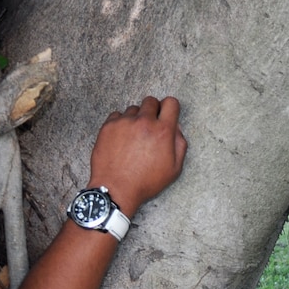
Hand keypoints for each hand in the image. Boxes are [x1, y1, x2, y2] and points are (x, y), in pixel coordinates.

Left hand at [88, 96, 187, 217]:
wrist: (117, 188)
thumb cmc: (147, 181)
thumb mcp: (174, 169)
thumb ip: (180, 144)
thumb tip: (176, 128)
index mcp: (163, 131)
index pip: (171, 103)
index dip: (171, 108)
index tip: (167, 115)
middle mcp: (144, 121)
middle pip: (151, 101)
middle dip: (153, 111)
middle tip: (151, 127)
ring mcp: (124, 122)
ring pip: (133, 109)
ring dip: (136, 119)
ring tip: (134, 138)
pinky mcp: (109, 125)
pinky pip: (117, 116)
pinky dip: (121, 124)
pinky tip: (122, 140)